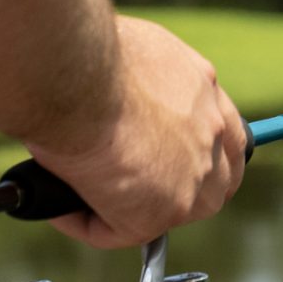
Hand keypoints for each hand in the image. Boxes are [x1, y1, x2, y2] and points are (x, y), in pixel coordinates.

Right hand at [25, 17, 244, 247]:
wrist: (75, 73)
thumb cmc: (86, 50)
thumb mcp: (131, 51)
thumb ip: (142, 78)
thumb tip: (115, 93)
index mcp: (204, 89)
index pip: (223, 132)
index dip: (200, 148)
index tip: (169, 152)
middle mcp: (210, 134)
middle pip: (214, 180)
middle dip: (178, 187)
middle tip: (133, 186)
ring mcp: (191, 179)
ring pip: (170, 211)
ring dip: (132, 209)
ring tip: (86, 194)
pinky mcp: (158, 214)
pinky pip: (116, 231)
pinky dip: (84, 222)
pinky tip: (59, 205)